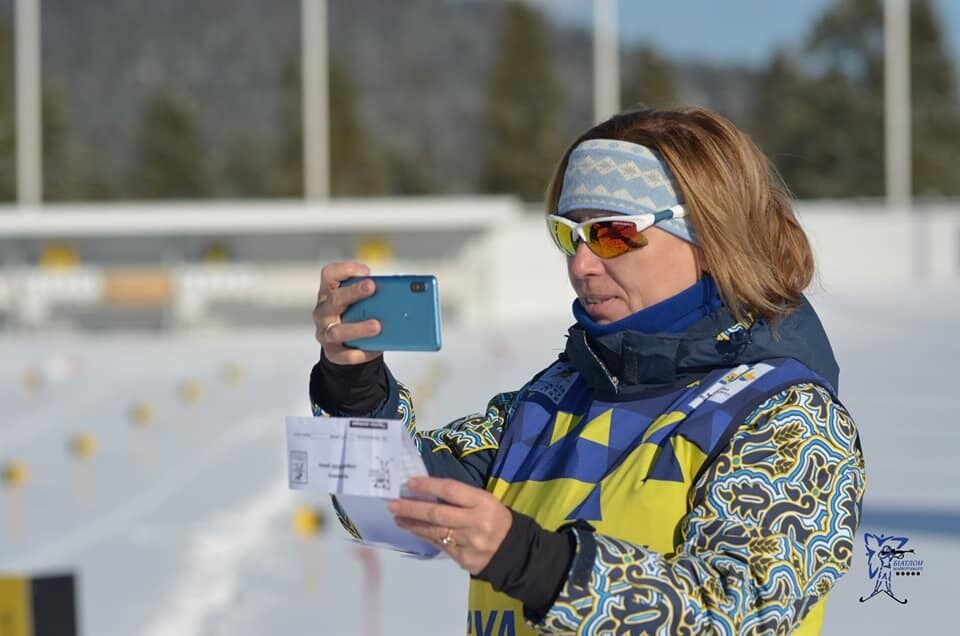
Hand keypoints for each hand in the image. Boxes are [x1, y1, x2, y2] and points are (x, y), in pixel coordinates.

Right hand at [313, 261, 382, 364]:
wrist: (343, 346)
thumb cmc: (353, 317)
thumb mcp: (358, 302)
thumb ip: (369, 295)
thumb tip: (396, 293)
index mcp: (329, 293)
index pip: (329, 274)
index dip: (345, 270)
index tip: (365, 271)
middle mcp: (324, 311)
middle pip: (335, 299)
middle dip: (354, 292)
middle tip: (372, 287)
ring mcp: (325, 332)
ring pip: (338, 330)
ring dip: (358, 327)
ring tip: (377, 326)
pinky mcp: (333, 352)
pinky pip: (346, 354)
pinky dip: (363, 352)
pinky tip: (377, 348)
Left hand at [388, 476, 512, 574]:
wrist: (513, 551)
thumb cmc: (494, 518)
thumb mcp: (484, 501)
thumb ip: (460, 497)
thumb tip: (426, 492)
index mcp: (483, 502)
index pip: (450, 490)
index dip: (428, 486)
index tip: (409, 483)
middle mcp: (475, 522)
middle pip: (437, 514)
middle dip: (411, 508)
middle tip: (393, 504)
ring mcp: (468, 543)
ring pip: (434, 532)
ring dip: (412, 524)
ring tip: (397, 518)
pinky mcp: (463, 559)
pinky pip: (439, 545)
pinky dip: (424, 536)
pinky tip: (413, 530)